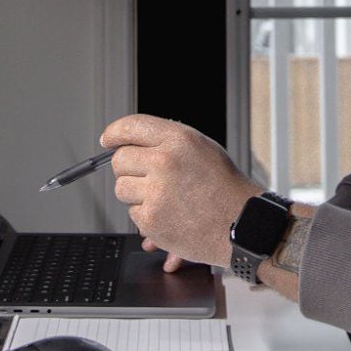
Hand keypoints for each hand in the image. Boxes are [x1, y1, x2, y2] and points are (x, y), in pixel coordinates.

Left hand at [99, 114, 257, 270]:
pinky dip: (146, 216)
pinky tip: (170, 214)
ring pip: (122, 188)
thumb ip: (167, 141)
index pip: (132, 126)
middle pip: (121, 159)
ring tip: (165, 198)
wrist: (242, 223)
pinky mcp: (151, 219)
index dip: (115, 133)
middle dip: (128, 168)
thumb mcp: (202, 148)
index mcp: (178, 139)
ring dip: (137, 194)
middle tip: (146, 176)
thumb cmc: (225, 186)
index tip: (108, 139)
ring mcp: (156, 191)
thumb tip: (128, 142)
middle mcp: (165, 161)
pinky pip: (132, 213)